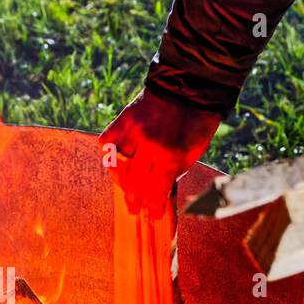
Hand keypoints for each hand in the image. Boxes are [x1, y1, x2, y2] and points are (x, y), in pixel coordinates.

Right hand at [100, 88, 221, 216]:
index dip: (152, 207)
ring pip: (116, 166)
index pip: (155, 192)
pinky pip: (106, 142)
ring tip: (123, 185)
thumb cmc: (197, 122)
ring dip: (119, 180)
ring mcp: (133, 132)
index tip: (151, 217)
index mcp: (170, 156)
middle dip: (133, 201)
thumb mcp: (193, 152)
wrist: (190, 86)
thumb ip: (175, 171)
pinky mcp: (124, 119)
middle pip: (133, 184)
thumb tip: (160, 193)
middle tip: (133, 208)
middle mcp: (149, 146)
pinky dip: (109, 151)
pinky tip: (115, 158)